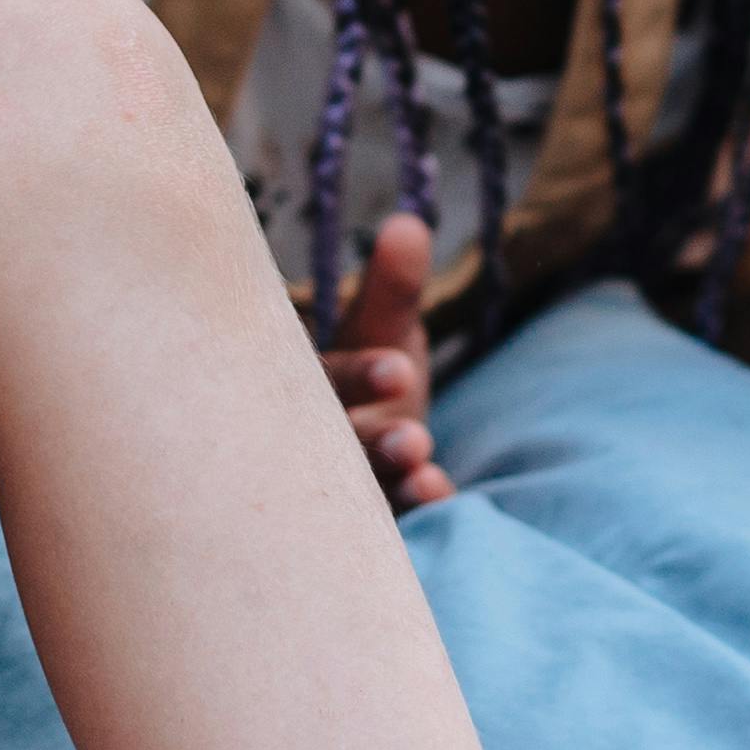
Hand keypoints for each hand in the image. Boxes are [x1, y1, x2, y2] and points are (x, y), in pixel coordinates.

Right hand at [327, 210, 452, 508]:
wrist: (355, 461)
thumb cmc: (367, 385)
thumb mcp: (380, 335)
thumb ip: (393, 290)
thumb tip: (409, 223)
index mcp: (307, 389)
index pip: (324, 382)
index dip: (358, 377)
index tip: (400, 371)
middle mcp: (312, 443)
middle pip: (334, 443)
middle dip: (373, 439)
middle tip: (413, 439)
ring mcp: (336, 489)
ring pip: (358, 488)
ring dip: (391, 478)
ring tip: (425, 465)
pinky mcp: (363, 526)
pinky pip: (388, 526)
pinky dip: (416, 513)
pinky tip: (442, 500)